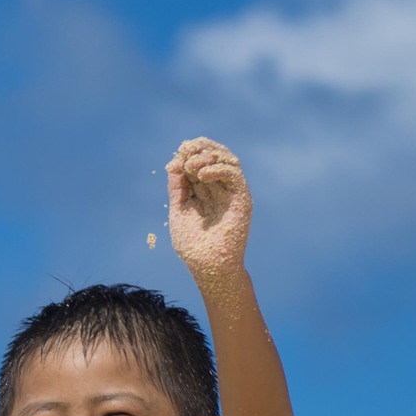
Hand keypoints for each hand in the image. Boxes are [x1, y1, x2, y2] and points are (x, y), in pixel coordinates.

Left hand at [164, 137, 250, 281]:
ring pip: (228, 160)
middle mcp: (219, 189)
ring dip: (209, 156)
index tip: (177, 153)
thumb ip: (178, 188)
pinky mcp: (242, 198)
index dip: (189, 154)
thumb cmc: (193, 245)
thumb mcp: (179, 210)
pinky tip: (202, 174)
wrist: (208, 265)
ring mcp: (231, 193)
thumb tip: (174, 163)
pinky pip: (234, 175)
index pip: (199, 163)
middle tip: (186, 150)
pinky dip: (218, 169)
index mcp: (203, 191)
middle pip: (215, 157)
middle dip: (200, 149)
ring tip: (193, 165)